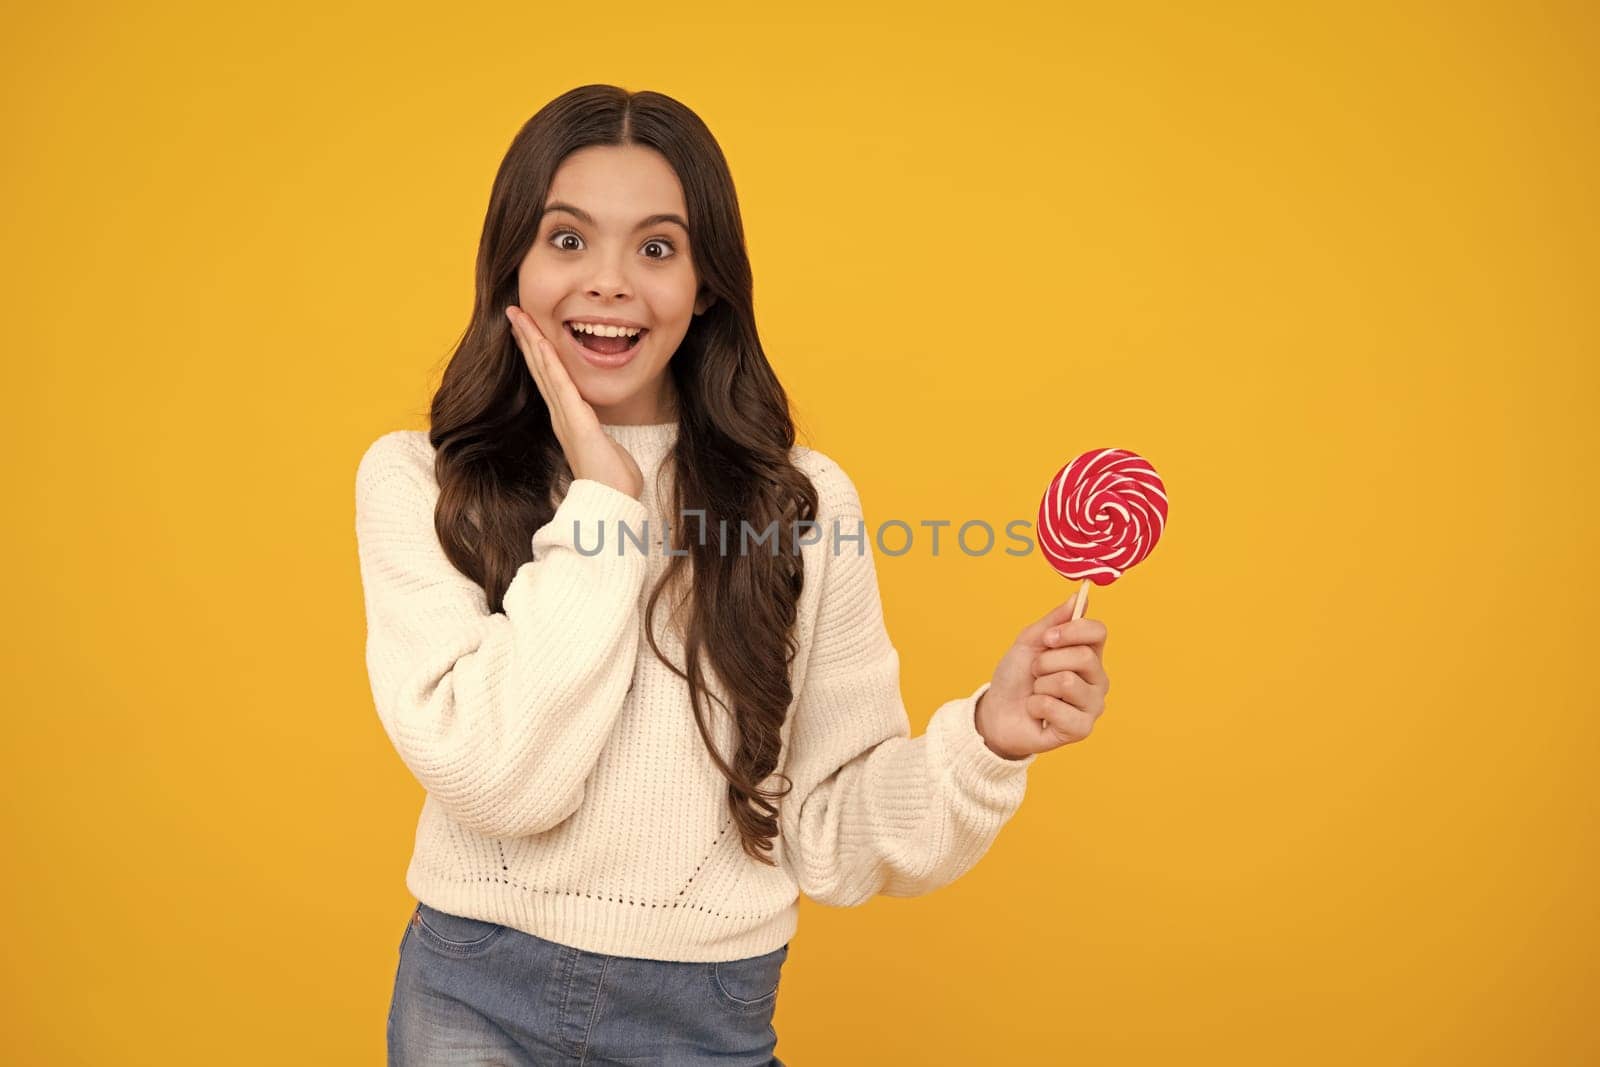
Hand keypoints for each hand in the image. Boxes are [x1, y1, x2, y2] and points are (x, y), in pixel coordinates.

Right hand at [505, 304, 643, 499]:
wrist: (611, 501)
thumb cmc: (612, 480)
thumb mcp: (605, 448)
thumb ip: (599, 437)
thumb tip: (602, 436)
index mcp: (568, 419)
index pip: (549, 378)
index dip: (537, 353)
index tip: (528, 329)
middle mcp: (561, 415)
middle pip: (540, 369)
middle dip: (527, 338)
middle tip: (514, 312)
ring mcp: (566, 417)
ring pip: (545, 371)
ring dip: (531, 341)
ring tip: (518, 317)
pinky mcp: (577, 421)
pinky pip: (560, 385)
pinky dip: (549, 363)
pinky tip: (540, 342)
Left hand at [974, 597, 1109, 759]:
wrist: (998, 711)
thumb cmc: (1016, 676)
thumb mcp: (1029, 641)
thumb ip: (1054, 621)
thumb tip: (1080, 597)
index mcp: (1090, 655)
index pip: (1098, 631)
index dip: (1072, 630)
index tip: (1048, 638)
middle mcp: (1098, 680)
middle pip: (1083, 656)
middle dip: (1046, 662)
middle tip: (1035, 673)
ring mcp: (1092, 706)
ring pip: (1067, 682)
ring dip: (1039, 686)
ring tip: (1037, 693)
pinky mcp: (1081, 729)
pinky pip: (1055, 708)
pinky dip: (1035, 706)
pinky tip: (1037, 713)